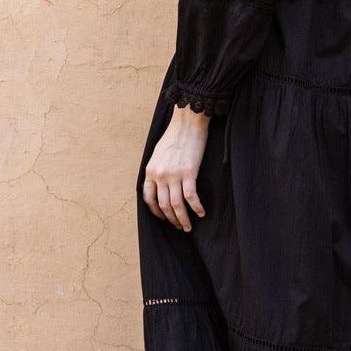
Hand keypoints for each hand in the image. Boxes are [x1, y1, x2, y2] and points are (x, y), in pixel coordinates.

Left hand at [143, 108, 209, 230]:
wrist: (187, 123)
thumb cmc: (175, 136)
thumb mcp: (158, 153)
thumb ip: (157, 169)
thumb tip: (161, 184)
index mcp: (150, 171)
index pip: (149, 199)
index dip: (156, 212)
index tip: (164, 218)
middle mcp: (159, 175)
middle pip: (163, 205)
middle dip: (171, 220)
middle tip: (179, 227)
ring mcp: (173, 175)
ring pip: (176, 205)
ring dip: (183, 219)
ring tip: (189, 227)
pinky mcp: (189, 172)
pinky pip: (191, 197)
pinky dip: (196, 208)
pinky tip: (201, 213)